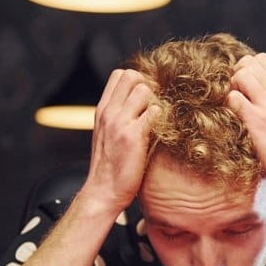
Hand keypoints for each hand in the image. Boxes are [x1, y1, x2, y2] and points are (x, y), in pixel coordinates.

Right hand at [80, 68, 159, 212]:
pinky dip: (162, 119)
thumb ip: (118, 116)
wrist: (103, 191)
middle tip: (153, 109)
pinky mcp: (134, 136)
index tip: (145, 100)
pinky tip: (160, 134)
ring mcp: (120, 122)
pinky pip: (155, 112)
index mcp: (103, 110)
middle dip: (148, 86)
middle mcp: (109, 112)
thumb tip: (136, 104)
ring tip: (156, 123)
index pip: (120, 74)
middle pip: (133, 75)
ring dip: (155, 102)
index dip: (137, 81)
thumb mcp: (107, 134)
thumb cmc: (109, 166)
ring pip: (145, 89)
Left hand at [226, 53, 265, 195]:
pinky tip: (234, 121)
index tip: (245, 89)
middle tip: (236, 99)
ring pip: (240, 75)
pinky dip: (229, 107)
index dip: (247, 70)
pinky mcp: (257, 121)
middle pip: (248, 63)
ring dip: (231, 89)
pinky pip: (233, 98)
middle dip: (236, 77)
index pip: (262, 60)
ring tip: (235, 109)